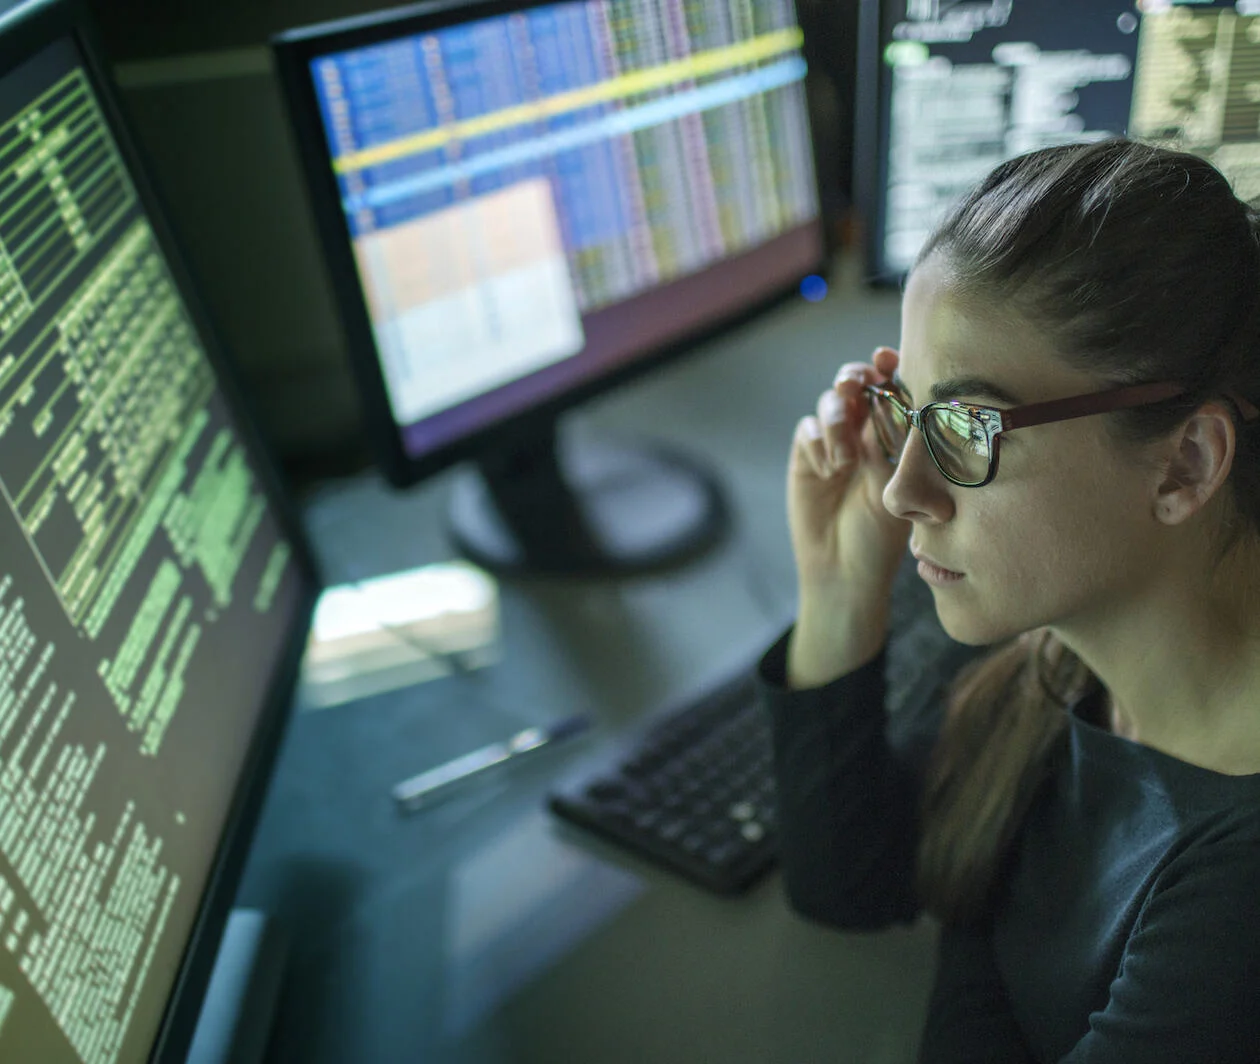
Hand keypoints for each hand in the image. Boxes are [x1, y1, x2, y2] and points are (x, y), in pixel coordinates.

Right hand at [787, 346, 910, 609]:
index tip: (886, 358)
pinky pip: (807, 430)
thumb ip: (890, 444)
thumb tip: (891, 400)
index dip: (889, 366)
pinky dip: (817, 443)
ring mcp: (834, 443)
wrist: (842, 570)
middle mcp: (865, 432)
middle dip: (854, 377)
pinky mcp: (806, 458)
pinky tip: (828, 471)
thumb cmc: (880, 536)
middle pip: (857, 384)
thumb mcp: (895, 488)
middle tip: (854, 385)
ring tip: (845, 459)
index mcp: (895, 434)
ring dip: (836, 420)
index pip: (894, 387)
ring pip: (830, 404)